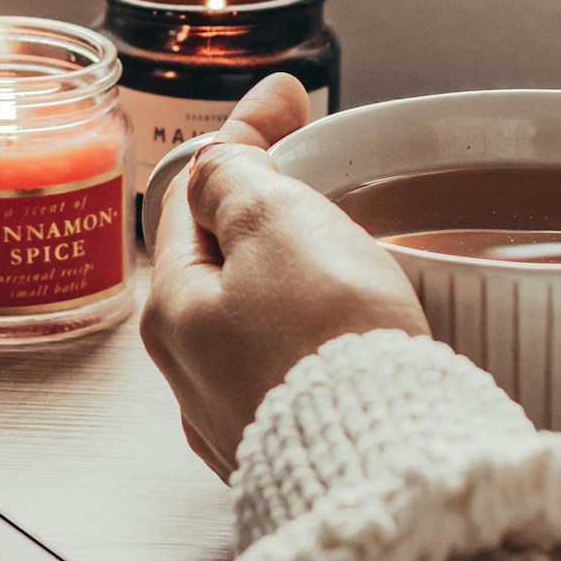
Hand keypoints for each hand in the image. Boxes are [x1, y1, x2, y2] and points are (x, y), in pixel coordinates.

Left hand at [141, 73, 428, 477]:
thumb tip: (213, 162)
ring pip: (263, 316)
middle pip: (225, 260)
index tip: (286, 99)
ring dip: (299, 272)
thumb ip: (232, 180)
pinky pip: (298, 367)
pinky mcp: (294, 448)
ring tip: (350, 249)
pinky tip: (356, 326)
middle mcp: (193, 372)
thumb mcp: (273, 222)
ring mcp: (241, 417)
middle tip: (323, 170)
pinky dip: (322, 330)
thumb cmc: (329, 343)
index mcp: (173, 309)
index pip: (192, 198)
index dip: (240, 140)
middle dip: (270, 208)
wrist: (387, 461)